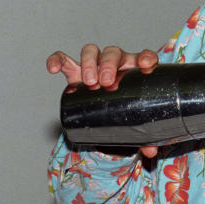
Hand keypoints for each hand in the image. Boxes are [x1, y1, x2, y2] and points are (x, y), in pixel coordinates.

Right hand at [47, 43, 159, 157]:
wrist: (105, 113)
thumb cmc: (124, 112)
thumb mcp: (136, 123)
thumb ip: (145, 136)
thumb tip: (150, 151)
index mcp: (136, 71)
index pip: (143, 57)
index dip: (146, 57)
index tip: (145, 64)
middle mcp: (116, 64)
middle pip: (113, 53)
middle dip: (109, 64)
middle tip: (106, 82)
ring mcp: (95, 66)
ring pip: (92, 52)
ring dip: (89, 62)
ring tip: (89, 82)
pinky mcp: (75, 72)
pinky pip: (65, 60)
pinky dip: (58, 60)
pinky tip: (54, 69)